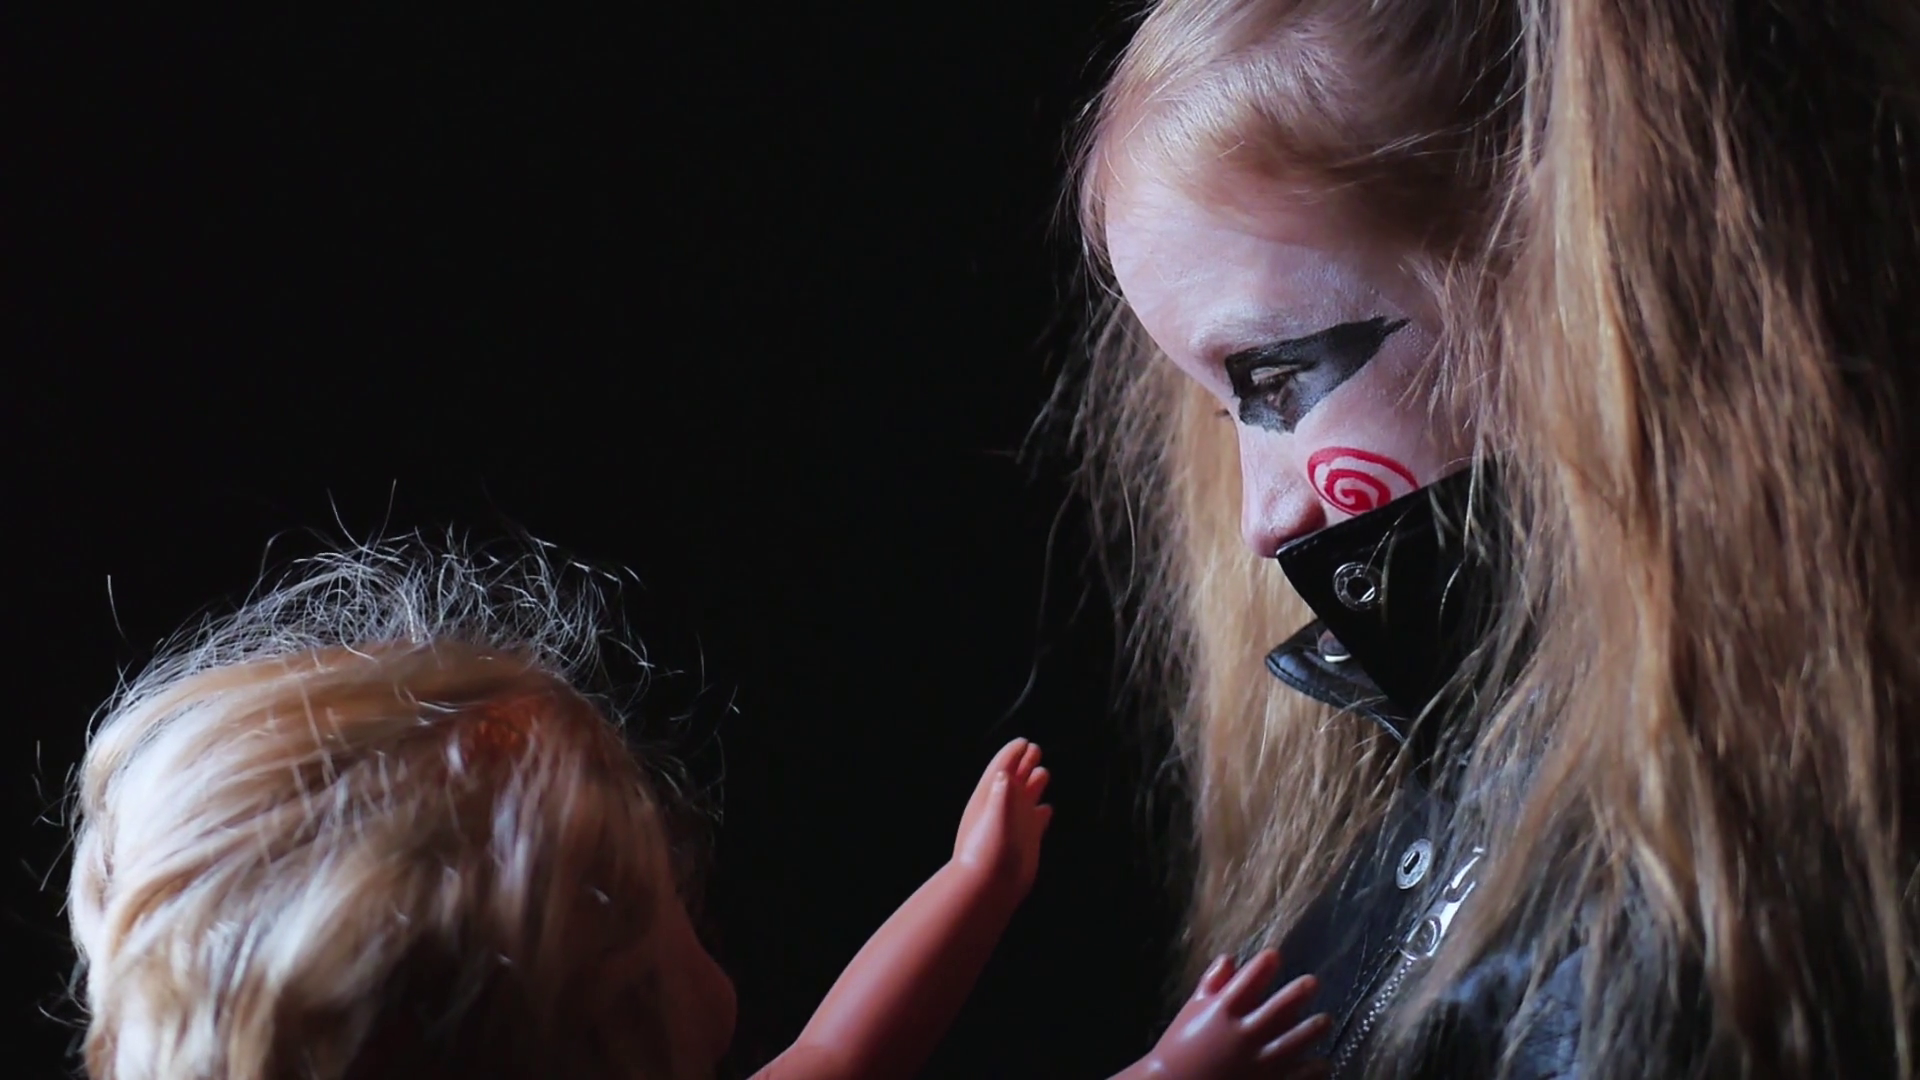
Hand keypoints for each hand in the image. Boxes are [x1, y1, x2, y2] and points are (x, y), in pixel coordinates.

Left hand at [952, 738, 1052, 899]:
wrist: (990, 886)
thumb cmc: (989, 849)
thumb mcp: (994, 817)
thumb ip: (1001, 793)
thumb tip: (1005, 772)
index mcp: (990, 797)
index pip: (1001, 769)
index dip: (1012, 754)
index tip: (1024, 741)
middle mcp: (1002, 808)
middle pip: (1014, 779)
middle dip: (1024, 764)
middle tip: (1035, 749)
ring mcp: (1014, 825)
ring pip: (1025, 799)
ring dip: (1033, 785)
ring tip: (1043, 772)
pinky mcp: (1025, 842)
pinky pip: (1035, 822)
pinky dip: (1040, 813)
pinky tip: (1047, 808)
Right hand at [1134, 950, 1330, 1078]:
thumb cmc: (1180, 1048)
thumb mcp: (1192, 1011)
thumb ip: (1212, 984)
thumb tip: (1229, 958)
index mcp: (1222, 1012)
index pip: (1248, 980)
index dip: (1264, 965)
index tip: (1275, 956)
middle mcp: (1242, 1034)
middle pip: (1278, 1008)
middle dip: (1298, 992)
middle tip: (1313, 982)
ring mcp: (1256, 1063)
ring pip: (1294, 1042)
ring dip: (1312, 1030)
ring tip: (1325, 1020)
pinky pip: (1297, 1076)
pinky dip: (1312, 1068)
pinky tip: (1322, 1062)